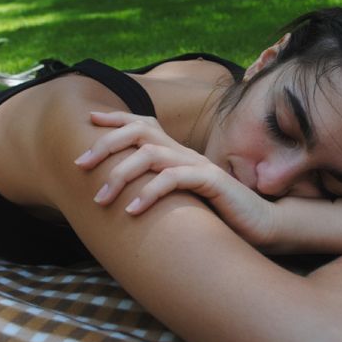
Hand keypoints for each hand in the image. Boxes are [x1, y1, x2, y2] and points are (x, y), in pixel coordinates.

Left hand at [75, 111, 276, 247]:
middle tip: (81, 164)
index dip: (117, 118)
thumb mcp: (183, 196)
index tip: (90, 119)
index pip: (144, 124)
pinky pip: (174, 179)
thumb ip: (161, 187)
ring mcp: (198, 165)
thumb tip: (126, 193)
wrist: (261, 223)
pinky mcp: (211, 182)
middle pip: (140, 132)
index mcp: (178, 152)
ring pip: (151, 155)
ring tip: (101, 199)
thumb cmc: (219, 213)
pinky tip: (133, 211)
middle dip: (106, 144)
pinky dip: (150, 193)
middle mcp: (186, 153)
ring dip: (121, 175)